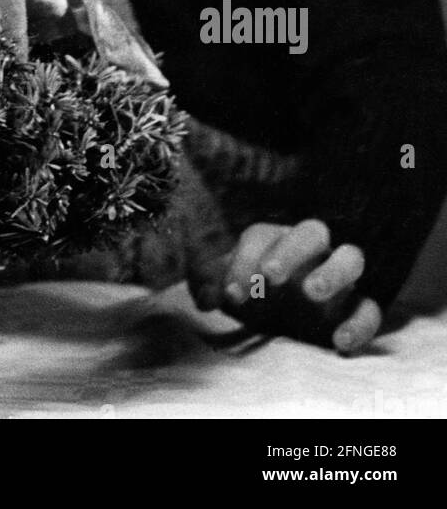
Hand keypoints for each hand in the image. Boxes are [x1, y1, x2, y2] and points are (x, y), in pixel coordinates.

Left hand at [191, 219, 381, 353]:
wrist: (285, 324)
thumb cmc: (255, 295)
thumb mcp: (229, 288)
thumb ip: (212, 284)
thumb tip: (205, 298)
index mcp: (276, 240)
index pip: (262, 236)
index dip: (245, 261)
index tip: (232, 293)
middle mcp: (312, 251)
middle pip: (312, 232)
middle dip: (292, 250)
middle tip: (271, 275)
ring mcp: (339, 277)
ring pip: (351, 258)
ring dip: (334, 272)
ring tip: (312, 292)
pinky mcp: (357, 308)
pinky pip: (369, 309)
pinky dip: (360, 323)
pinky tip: (339, 341)